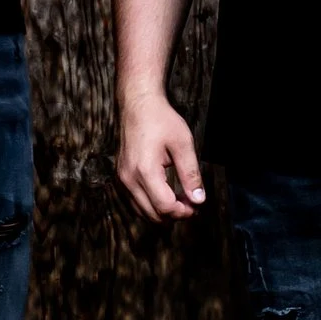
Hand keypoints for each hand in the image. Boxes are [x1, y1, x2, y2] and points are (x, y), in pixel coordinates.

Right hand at [117, 92, 206, 222]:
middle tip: (191, 205)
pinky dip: (151, 205)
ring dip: (162, 212)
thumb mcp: (183, 144)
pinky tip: (166, 195)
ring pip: (142, 211)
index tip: (196, 206)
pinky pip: (135, 201)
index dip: (183, 211)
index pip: (164, 206)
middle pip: (152, 214)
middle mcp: (129, 178)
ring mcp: (122, 178)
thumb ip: (191, 174)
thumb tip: (199, 199)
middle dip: (174, 215)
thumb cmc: (161, 120)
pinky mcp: (121, 176)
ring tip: (181, 201)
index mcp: (145, 170)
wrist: (138, 104)